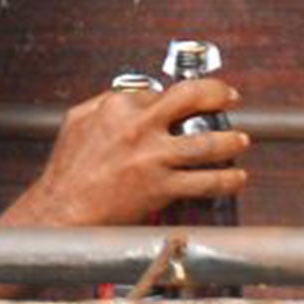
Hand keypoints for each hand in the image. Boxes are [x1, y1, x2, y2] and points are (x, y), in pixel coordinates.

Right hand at [11, 77, 249, 227]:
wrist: (62, 212)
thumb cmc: (66, 170)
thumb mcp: (78, 120)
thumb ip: (106, 103)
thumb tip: (135, 95)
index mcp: (119, 106)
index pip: (160, 91)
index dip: (176, 99)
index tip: (187, 103)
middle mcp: (140, 126)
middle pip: (191, 97)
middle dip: (217, 93)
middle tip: (230, 97)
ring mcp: (153, 158)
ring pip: (207, 143)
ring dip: (231, 140)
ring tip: (241, 140)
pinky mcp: (161, 188)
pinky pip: (205, 182)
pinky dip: (227, 180)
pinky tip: (236, 178)